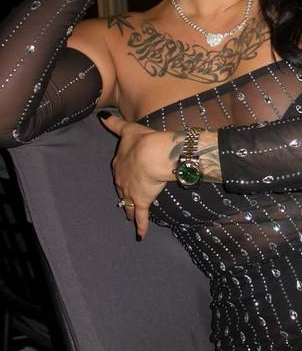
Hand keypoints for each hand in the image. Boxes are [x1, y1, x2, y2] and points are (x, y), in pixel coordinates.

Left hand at [99, 112, 172, 238]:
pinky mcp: (142, 201)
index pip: (119, 169)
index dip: (123, 172)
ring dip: (129, 210)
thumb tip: (101, 116)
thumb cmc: (142, 141)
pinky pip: (141, 216)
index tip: (125, 174)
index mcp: (119, 163)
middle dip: (124, 193)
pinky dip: (140, 226)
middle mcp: (122, 180)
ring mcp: (131, 192)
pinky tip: (140, 235)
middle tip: (126, 198)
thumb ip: (115, 124)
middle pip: (122, 188)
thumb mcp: (128, 129)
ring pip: (129, 203)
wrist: (151, 155)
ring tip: (129, 216)